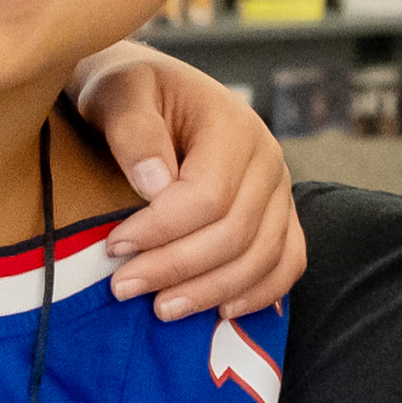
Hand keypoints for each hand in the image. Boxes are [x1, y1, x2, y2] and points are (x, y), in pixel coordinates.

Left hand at [73, 41, 306, 320]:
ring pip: (262, 256)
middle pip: (235, 233)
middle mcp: (267, 158)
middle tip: (122, 288)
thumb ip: (133, 129)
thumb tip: (155, 183)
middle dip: (176, 268)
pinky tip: (221, 311)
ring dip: (211, 290)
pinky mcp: (279, 214)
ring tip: (160, 309)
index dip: (161, 230)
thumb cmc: (130, 92)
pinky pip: (287, 262)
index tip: (114, 247)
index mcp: (233, 125)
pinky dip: (260, 293)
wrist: (151, 91)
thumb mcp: (118, 93)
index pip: (208, 196)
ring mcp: (279, 190)